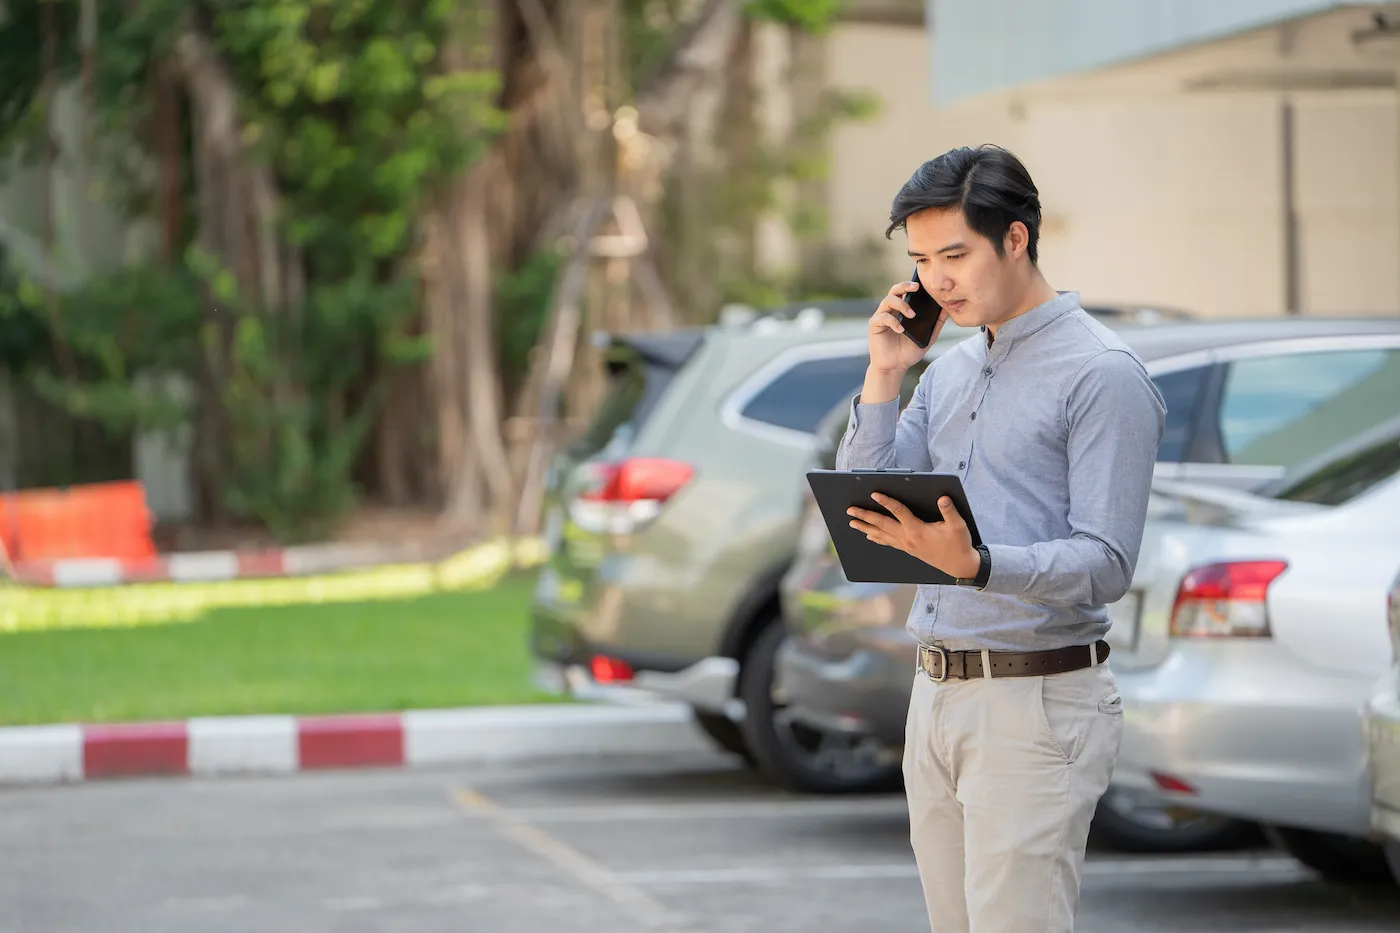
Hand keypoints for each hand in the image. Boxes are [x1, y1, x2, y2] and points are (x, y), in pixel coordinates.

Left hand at [847, 493, 979, 578]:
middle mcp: (907, 538)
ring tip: (852, 522)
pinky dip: (876, 538)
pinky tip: (869, 535)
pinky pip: (887, 542)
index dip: (886, 502)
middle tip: (850, 510)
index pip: (899, 512)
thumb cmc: (958, 544)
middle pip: (882, 524)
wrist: (960, 565)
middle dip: (865, 516)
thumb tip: (942, 498)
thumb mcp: (958, 526)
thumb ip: (949, 511)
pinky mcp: (908, 549)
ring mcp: (906, 545)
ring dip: (865, 527)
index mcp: (917, 530)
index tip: (874, 494)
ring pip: (881, 535)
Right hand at [868, 279, 946, 374]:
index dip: (913, 285)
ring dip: (901, 304)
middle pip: (895, 290)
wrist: (895, 367)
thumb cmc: (909, 351)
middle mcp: (891, 310)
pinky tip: (901, 329)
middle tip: (916, 287)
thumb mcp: (928, 336)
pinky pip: (882, 317)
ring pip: (888, 300)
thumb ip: (936, 323)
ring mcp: (882, 316)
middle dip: (905, 286)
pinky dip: (893, 322)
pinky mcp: (874, 325)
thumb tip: (947, 308)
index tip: (924, 284)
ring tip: (912, 315)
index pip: (906, 292)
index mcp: (902, 310)